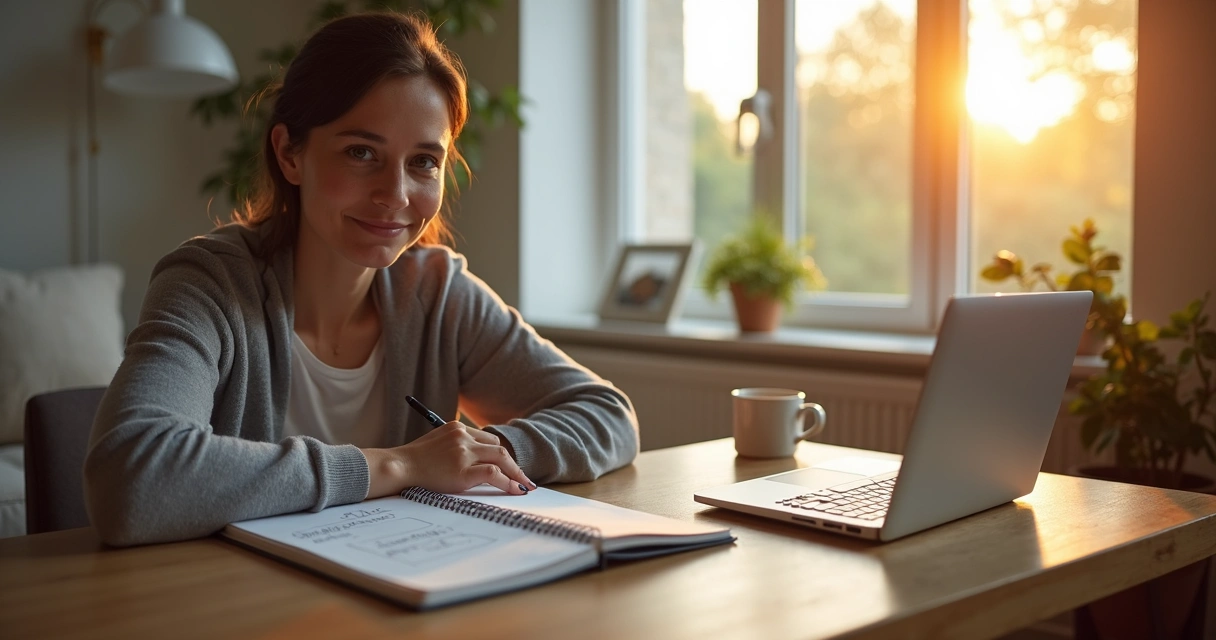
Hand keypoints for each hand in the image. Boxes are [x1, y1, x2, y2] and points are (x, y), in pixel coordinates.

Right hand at [362, 422, 536, 498]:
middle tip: (524, 479)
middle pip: (498, 448)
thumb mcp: (436, 443)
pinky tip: (515, 490)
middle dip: (513, 465)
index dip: (499, 455)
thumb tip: (475, 461)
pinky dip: (508, 482)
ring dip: (515, 474)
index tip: (508, 467)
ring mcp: (464, 453)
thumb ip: (455, 446)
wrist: (399, 466)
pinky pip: (494, 474)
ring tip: (524, 486)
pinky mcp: (463, 470)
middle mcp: (463, 437)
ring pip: (501, 458)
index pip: (487, 440)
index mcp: (457, 428)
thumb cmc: (414, 459)